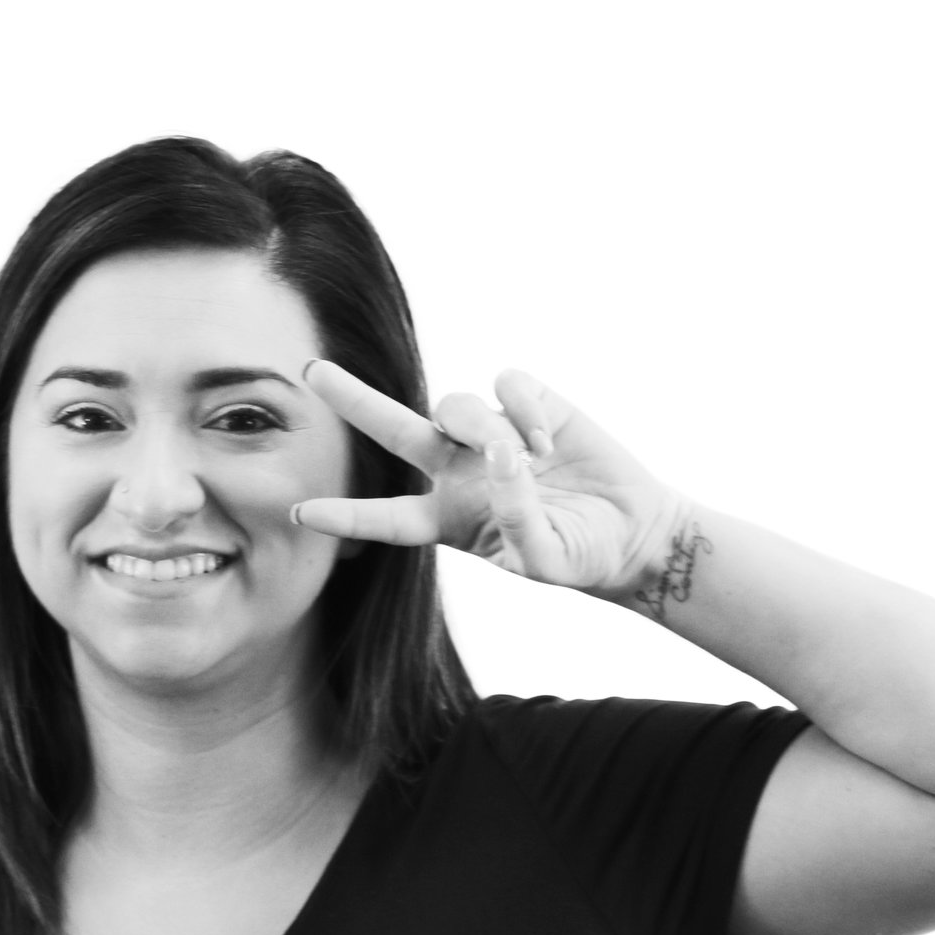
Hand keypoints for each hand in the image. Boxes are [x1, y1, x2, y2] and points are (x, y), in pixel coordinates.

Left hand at [293, 360, 688, 600]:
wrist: (635, 530)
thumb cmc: (580, 556)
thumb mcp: (543, 561)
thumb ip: (515, 518)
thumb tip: (501, 456)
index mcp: (444, 518)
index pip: (384, 518)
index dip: (345, 516)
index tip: (299, 512)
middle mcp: (456, 470)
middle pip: (393, 429)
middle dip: (353, 399)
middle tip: (311, 373)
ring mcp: (489, 433)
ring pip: (455, 404)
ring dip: (483, 426)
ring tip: (528, 459)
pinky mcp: (531, 404)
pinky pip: (508, 385)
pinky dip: (527, 408)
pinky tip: (548, 438)